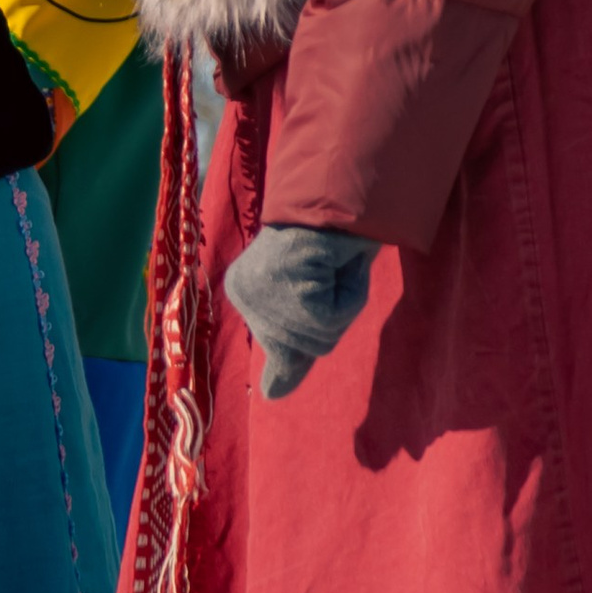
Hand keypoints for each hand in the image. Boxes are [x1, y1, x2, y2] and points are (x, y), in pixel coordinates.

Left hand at [224, 221, 377, 399]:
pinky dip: (348, 296)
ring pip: (318, 338)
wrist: (343, 196)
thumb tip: (270, 397)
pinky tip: (338, 264)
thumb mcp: (313, 300)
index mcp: (243, 290)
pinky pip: (329, 321)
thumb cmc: (334, 241)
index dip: (301, 341)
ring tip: (336, 266)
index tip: (288, 352)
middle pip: (301, 348)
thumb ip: (293, 350)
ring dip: (342, 305)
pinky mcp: (285, 287)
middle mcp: (242, 292)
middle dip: (330, 316)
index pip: (276, 345)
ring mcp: (261, 290)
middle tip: (332, 273)